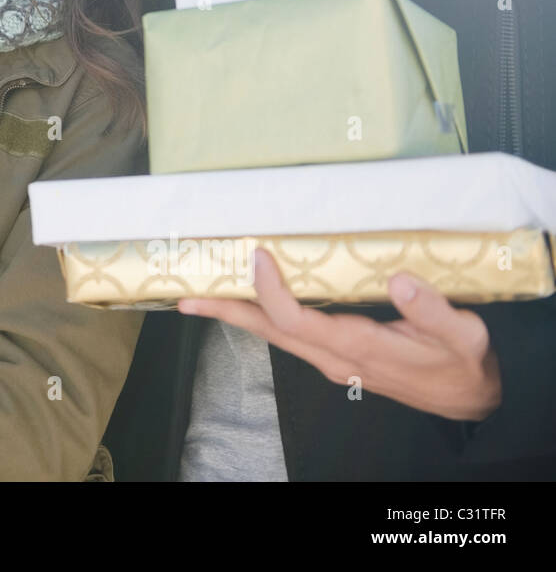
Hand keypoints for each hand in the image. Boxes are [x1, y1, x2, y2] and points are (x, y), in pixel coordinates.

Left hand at [178, 248, 501, 421]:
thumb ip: (432, 310)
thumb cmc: (463, 364)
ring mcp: (332, 358)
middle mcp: (334, 356)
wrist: (469, 399)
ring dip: (236, 314)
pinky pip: (288, 333)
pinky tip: (247, 300)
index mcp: (358, 347)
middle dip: (226, 312)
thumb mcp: (463, 337)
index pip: (296, 320)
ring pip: (273, 334)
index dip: (270, 290)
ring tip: (200, 296)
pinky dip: (262, 314)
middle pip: (268, 331)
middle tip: (185, 296)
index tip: (258, 255)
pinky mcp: (336, 354)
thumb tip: (398, 279)